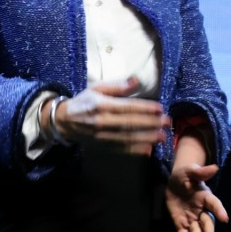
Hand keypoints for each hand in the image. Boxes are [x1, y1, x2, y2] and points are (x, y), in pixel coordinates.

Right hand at [54, 77, 168, 154]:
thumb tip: (136, 80)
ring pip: (127, 138)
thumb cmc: (83, 102)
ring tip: (162, 136)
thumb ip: (117, 86)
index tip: (160, 108)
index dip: (145, 108)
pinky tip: (148, 150)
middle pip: (130, 123)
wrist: (63, 122)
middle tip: (167, 122)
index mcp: (102, 105)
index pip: (127, 107)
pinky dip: (134, 151)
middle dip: (151, 123)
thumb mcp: (97, 88)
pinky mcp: (101, 146)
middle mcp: (102, 122)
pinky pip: (120, 149)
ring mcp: (102, 136)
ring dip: (146, 138)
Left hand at [166, 160, 228, 231]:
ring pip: (197, 230)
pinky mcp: (181, 224)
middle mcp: (201, 209)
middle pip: (207, 221)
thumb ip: (200, 172)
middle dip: (208, 231)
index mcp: (205, 196)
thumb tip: (214, 168)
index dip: (220, 210)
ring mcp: (192, 218)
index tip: (225, 219)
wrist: (174, 182)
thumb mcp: (190, 171)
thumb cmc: (185, 175)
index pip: (214, 204)